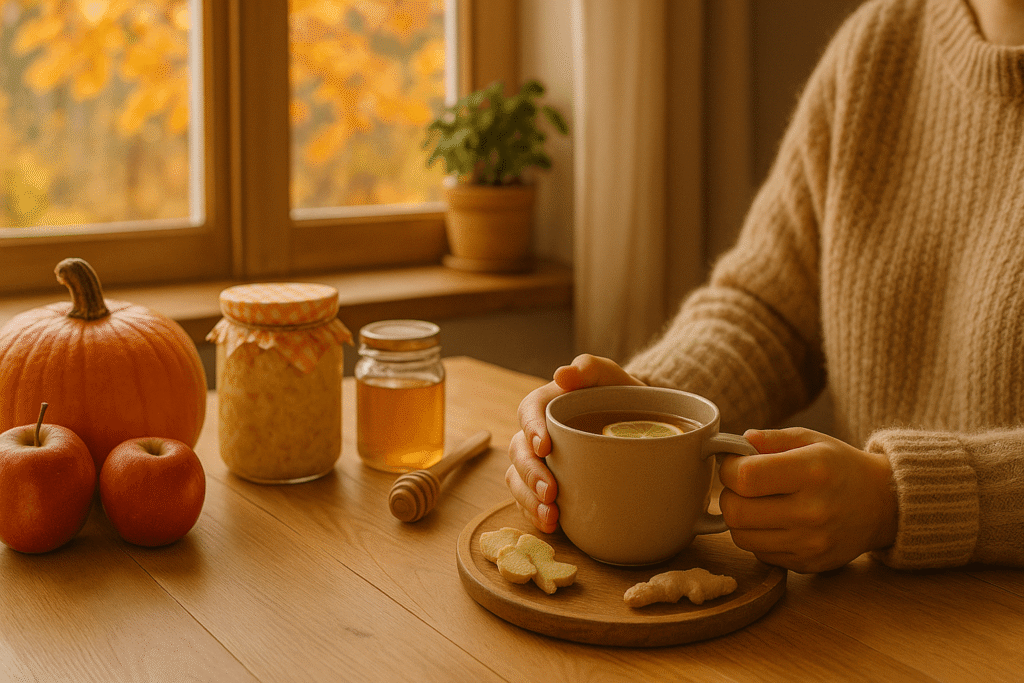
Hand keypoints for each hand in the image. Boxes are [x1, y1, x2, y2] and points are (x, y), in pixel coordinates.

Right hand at [506, 354, 644, 532]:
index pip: (528, 411)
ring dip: (528, 500)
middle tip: (550, 492)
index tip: (545, 446)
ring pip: (517, 479)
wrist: (642, 426)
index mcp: (548, 403)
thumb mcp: (612, 378)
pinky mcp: (547, 486)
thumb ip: (591, 369)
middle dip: (529, 474)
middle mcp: (538, 433)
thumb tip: (563, 374)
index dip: (530, 429)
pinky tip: (552, 525)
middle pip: (518, 451)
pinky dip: (534, 514)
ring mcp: (540, 462)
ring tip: (550, 517)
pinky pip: (528, 501)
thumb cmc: (622, 397)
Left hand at [718, 427, 897, 572]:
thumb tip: (734, 444)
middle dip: (729, 495)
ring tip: (756, 503)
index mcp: (812, 471)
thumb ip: (770, 439)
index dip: (728, 469)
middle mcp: (812, 511)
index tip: (734, 464)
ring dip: (739, 519)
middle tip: (741, 486)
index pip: (745, 477)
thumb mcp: (810, 440)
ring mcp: (810, 543)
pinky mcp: (808, 564)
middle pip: (736, 512)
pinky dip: (757, 537)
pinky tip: (774, 522)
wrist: (883, 505)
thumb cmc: (839, 466)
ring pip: (741, 537)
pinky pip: (759, 553)